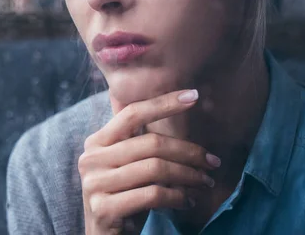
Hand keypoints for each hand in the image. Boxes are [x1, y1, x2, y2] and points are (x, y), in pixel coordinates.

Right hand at [79, 89, 220, 233]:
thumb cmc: (123, 197)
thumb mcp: (127, 165)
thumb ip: (139, 141)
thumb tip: (176, 105)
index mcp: (96, 142)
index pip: (132, 114)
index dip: (163, 103)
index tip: (194, 96)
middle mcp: (90, 158)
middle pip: (151, 143)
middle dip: (189, 152)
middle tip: (213, 162)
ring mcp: (94, 183)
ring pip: (155, 169)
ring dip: (189, 175)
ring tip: (205, 182)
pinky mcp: (104, 208)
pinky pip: (152, 195)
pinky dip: (177, 197)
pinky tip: (188, 201)